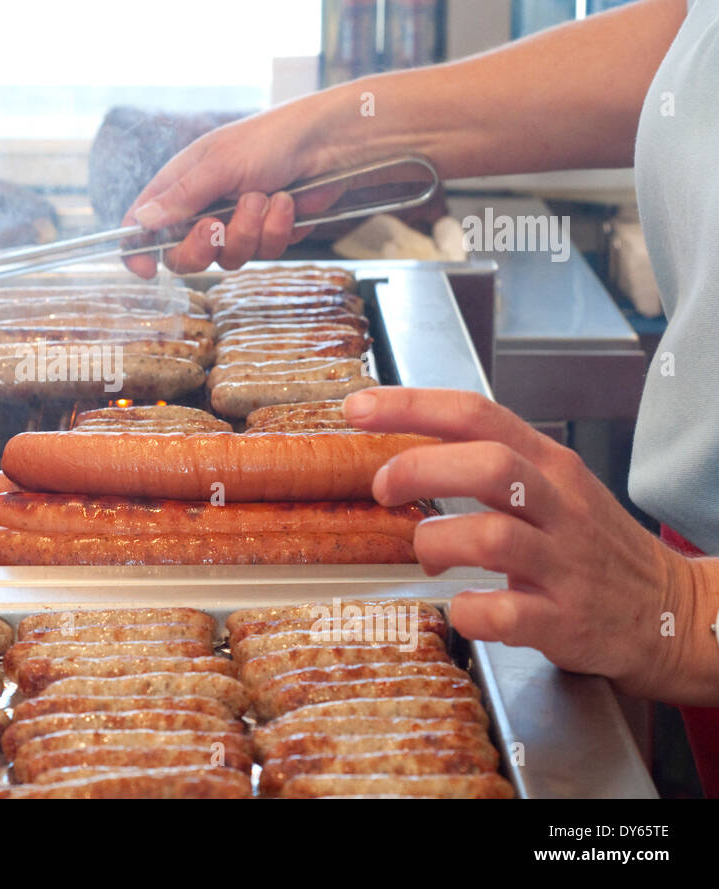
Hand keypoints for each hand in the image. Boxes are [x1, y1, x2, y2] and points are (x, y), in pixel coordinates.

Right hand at [120, 105, 350, 276]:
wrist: (329, 143)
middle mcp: (202, 208)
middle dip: (204, 245)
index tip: (145, 269)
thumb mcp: (219, 164)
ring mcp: (235, 225)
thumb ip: (180, 198)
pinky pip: (262, 253)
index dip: (137, 251)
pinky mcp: (267, 236)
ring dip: (249, 231)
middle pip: (183, 256)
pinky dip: (277, 230)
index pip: (142, 226)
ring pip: (227, 259)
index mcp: (180, 186)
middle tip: (217, 225)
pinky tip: (288, 203)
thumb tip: (140, 222)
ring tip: (265, 197)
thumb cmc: (270, 139)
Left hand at [343, 386, 717, 704]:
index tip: (357, 408)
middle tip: (384, 489)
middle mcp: (560, 505)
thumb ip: (483, 463)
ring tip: (428, 553)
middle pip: (487, 464)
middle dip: (418, 469)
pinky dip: (469, 611)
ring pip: (493, 537)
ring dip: (437, 543)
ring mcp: (565, 563)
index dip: (409, 406)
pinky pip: (506, 613)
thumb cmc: (587, 545)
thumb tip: (398, 449)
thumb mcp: (548, 487)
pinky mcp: (566, 620)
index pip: (476, 414)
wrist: (669, 612)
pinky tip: (463, 607)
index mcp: (547, 464)